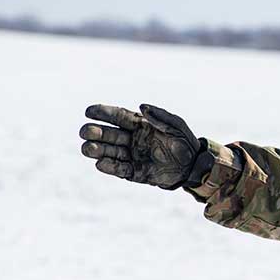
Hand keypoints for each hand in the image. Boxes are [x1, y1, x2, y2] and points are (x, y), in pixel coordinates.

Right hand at [79, 103, 210, 189]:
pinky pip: (121, 170)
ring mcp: (133, 156)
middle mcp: (133, 140)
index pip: (118, 116)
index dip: (103, 113)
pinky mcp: (136, 172)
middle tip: (84, 132)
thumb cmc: (185, 141)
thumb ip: (159, 116)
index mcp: (140, 125)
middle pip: (110, 135)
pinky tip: (99, 164)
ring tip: (86, 148)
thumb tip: (141, 107)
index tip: (88, 111)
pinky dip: (110, 167)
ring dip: (98, 150)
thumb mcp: (176, 125)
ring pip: (111, 152)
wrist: (194, 166)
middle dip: (96, 133)